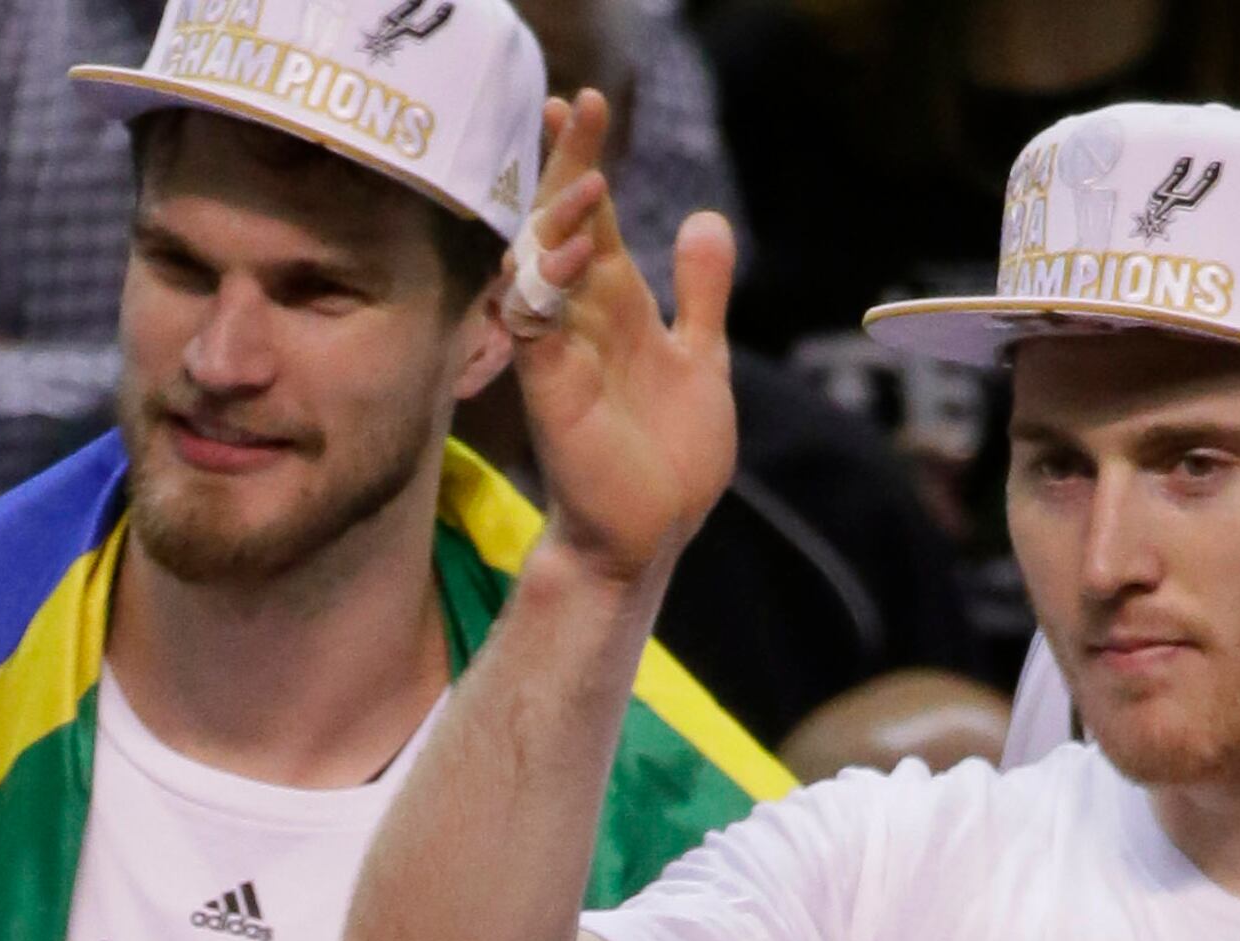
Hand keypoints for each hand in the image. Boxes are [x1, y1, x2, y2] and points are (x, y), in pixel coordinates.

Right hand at [504, 102, 737, 597]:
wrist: (650, 536)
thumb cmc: (670, 460)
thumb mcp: (702, 358)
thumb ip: (701, 292)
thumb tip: (703, 218)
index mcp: (617, 305)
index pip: (592, 216)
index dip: (586, 160)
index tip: (584, 105)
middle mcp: (582, 319)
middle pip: (562, 223)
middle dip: (567, 163)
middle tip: (575, 104)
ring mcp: (562, 352)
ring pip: (541, 265)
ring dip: (559, 217)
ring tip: (590, 176)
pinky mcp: (552, 389)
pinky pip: (536, 324)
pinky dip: (548, 286)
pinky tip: (574, 253)